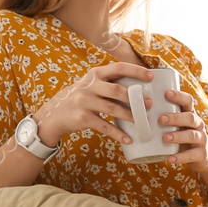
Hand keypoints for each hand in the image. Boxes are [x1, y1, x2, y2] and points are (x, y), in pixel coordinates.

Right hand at [34, 61, 154, 147]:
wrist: (55, 114)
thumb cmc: (82, 97)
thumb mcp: (92, 85)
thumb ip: (110, 83)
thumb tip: (140, 87)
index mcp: (96, 74)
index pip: (118, 68)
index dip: (136, 71)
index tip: (151, 75)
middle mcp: (89, 86)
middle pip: (117, 90)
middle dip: (135, 97)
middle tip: (149, 104)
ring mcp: (85, 102)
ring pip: (113, 109)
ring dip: (130, 116)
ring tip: (142, 121)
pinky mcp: (83, 118)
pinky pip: (104, 126)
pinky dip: (117, 134)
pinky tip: (128, 139)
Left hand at [156, 87, 207, 173]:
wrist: (204, 156)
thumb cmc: (183, 136)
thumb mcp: (177, 125)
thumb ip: (163, 118)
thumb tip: (134, 110)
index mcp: (190, 115)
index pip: (188, 101)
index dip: (179, 96)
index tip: (166, 93)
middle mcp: (198, 125)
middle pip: (191, 117)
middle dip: (176, 117)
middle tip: (161, 119)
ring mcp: (201, 139)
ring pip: (192, 135)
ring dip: (178, 136)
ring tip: (165, 138)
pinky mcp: (201, 154)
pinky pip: (191, 155)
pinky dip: (180, 157)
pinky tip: (170, 159)